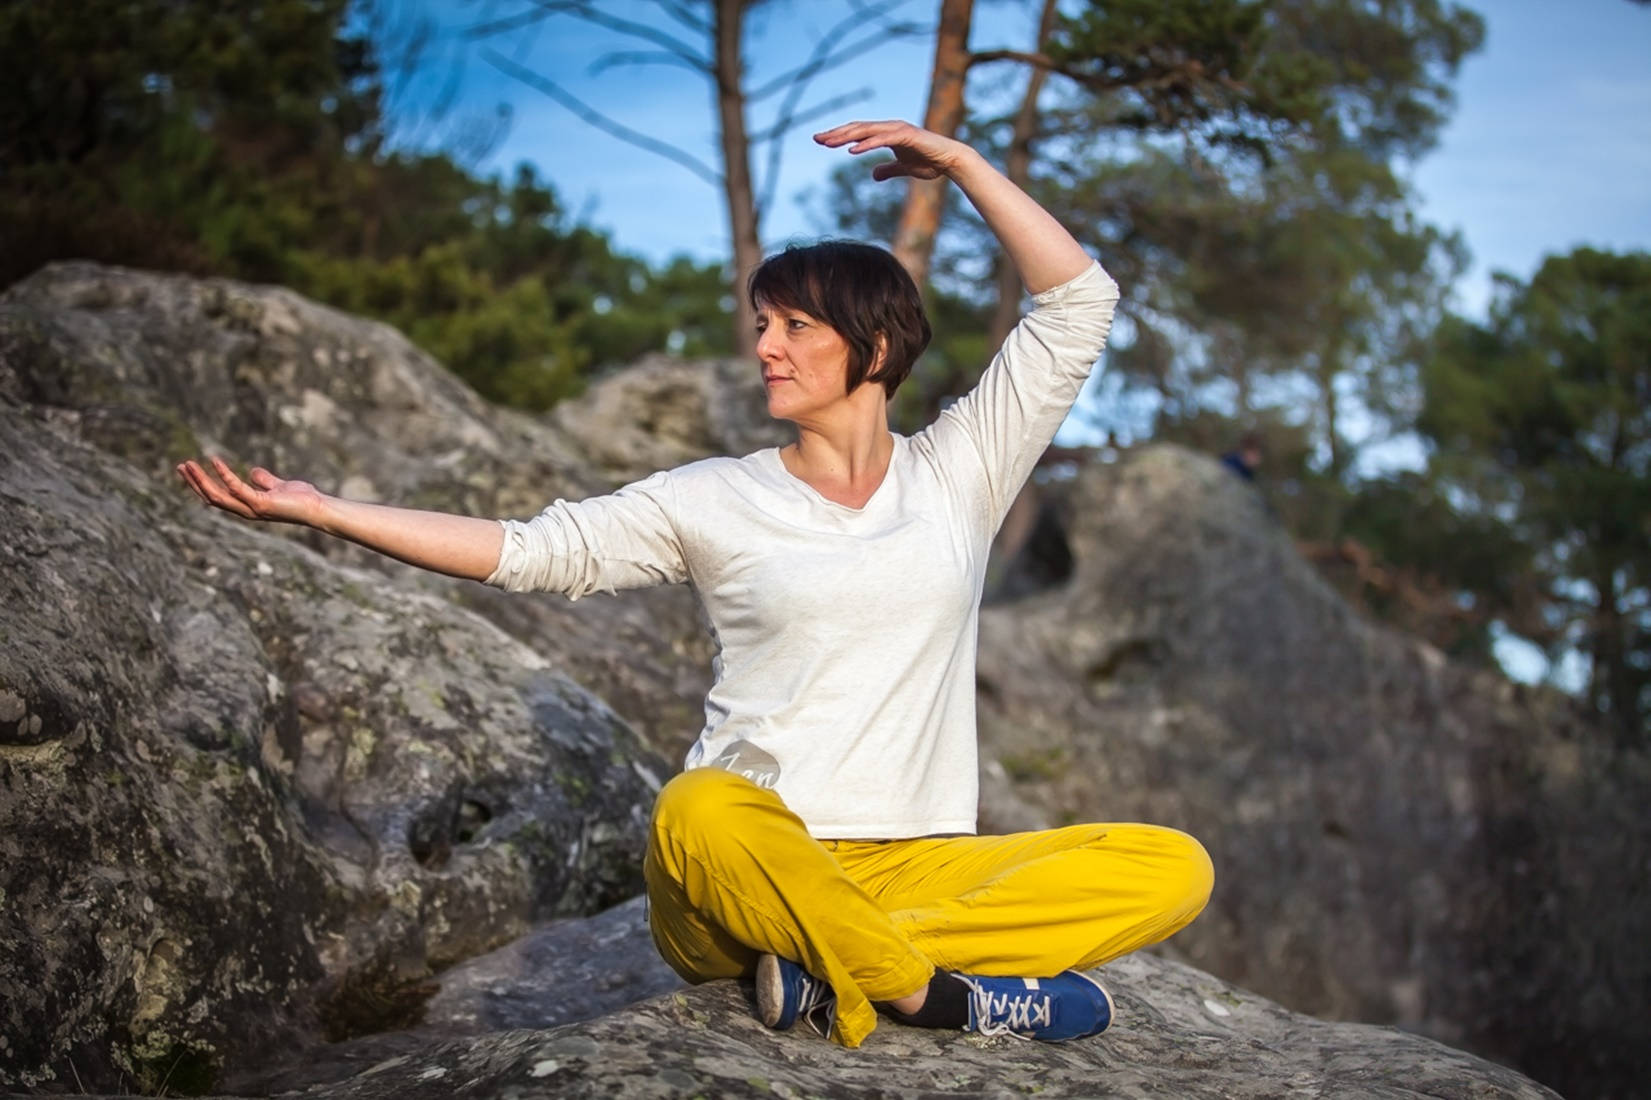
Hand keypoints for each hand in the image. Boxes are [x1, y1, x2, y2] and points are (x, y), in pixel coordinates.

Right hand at [176, 456, 325, 526]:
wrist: (318, 507)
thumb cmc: (301, 499)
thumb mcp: (278, 486)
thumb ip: (265, 481)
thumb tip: (253, 472)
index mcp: (247, 505)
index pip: (218, 496)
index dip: (202, 484)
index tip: (190, 468)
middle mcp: (246, 509)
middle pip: (212, 497)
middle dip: (195, 483)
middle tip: (181, 466)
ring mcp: (252, 508)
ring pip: (218, 496)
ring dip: (201, 480)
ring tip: (188, 465)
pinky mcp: (260, 504)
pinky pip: (237, 488)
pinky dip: (224, 475)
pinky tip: (214, 461)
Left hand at [813, 120, 972, 181]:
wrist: (951, 160)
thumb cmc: (929, 163)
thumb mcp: (902, 169)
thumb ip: (887, 169)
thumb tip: (874, 174)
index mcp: (887, 133)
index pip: (858, 132)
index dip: (839, 136)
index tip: (821, 141)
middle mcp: (890, 127)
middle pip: (857, 128)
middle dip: (836, 133)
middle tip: (816, 139)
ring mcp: (898, 130)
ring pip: (866, 130)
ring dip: (846, 136)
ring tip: (829, 143)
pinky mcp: (907, 136)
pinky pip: (883, 139)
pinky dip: (867, 143)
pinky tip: (852, 150)